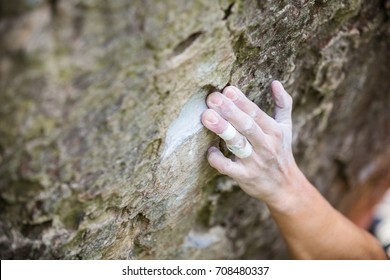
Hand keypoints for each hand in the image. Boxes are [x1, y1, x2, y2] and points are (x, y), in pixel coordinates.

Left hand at [201, 81, 296, 202]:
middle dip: (229, 111)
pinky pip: (228, 168)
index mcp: (274, 131)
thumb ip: (283, 104)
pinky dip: (218, 159)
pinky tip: (208, 149)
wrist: (285, 187)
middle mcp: (266, 145)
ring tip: (206, 116)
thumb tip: (276, 82)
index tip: (227, 90)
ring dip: (222, 129)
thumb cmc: (281, 152)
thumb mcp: (286, 128)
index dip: (241, 101)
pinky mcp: (245, 176)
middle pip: (246, 126)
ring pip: (237, 144)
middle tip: (212, 98)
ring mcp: (255, 162)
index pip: (256, 113)